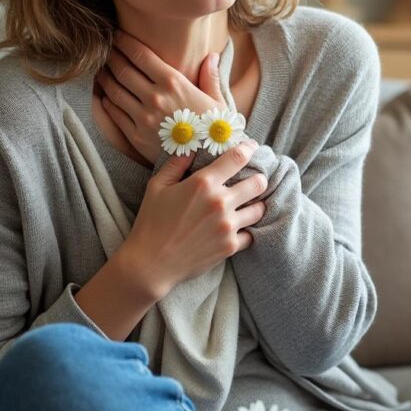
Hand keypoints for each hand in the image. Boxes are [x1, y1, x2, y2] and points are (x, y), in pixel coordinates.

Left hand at [97, 30, 227, 164]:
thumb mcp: (218, 102)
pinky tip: (106, 96)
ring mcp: (142, 117)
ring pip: (114, 90)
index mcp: (174, 83)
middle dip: (111, 56)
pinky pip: (114, 113)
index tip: (117, 36)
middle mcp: (154, 97)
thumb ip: (210, 77)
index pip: (140, 55)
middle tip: (106, 49)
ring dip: (105, 77)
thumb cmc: (216, 131)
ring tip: (103, 70)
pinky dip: (107, 101)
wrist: (210, 163)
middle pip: (122, 70)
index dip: (125, 42)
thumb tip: (211, 56)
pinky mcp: (136, 136)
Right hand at [120, 139, 265, 298]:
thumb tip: (191, 147)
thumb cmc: (151, 222)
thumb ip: (177, 164)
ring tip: (249, 205)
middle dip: (259, 179)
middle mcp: (220, 202)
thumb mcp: (157, 186)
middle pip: (258, 183)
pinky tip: (238, 228)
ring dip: (256, 205)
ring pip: (260, 209)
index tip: (252, 147)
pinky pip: (251, 234)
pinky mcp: (231, 246)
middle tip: (254, 181)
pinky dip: (246, 231)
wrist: (152, 263)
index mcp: (203, 183)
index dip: (249, 149)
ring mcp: (228, 225)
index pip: (238, 157)